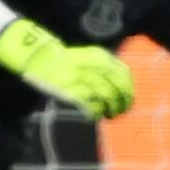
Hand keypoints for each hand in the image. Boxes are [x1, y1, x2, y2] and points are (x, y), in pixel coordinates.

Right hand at [0, 18, 135, 118]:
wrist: (39, 59)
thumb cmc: (69, 62)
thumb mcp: (89, 58)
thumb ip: (108, 68)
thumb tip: (127, 88)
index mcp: (95, 55)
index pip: (120, 71)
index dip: (128, 86)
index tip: (130, 96)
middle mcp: (87, 64)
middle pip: (114, 83)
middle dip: (123, 98)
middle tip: (124, 108)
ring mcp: (76, 77)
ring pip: (104, 94)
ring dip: (111, 106)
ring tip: (112, 113)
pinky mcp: (67, 91)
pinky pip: (89, 104)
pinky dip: (97, 111)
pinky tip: (97, 114)